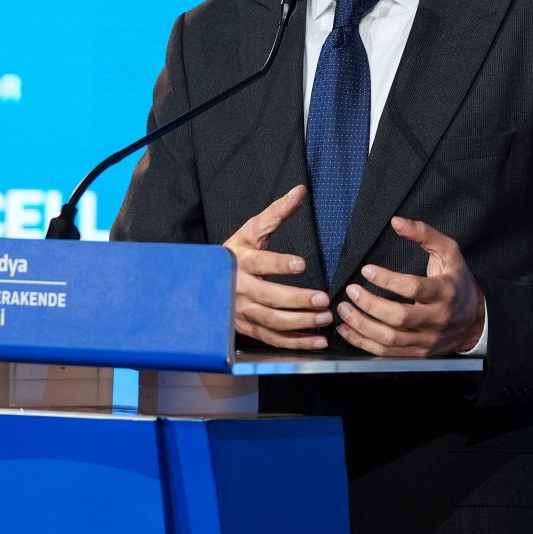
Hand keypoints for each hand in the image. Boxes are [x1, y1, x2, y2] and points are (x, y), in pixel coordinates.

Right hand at [222, 185, 331, 349]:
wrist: (207, 280)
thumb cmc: (236, 252)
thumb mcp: (252, 230)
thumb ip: (278, 212)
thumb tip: (300, 191)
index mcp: (240, 261)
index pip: (260, 263)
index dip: (279, 264)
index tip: (301, 263)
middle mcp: (239, 288)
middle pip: (269, 298)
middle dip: (298, 300)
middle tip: (323, 299)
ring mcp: (243, 312)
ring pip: (272, 321)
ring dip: (300, 323)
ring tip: (325, 317)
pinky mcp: (248, 329)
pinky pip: (273, 339)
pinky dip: (296, 342)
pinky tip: (317, 340)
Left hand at [336, 216, 484, 356]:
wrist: (475, 320)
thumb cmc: (458, 282)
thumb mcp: (449, 252)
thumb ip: (424, 234)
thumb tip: (397, 222)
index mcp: (445, 292)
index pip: (414, 288)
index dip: (387, 280)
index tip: (367, 270)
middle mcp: (437, 319)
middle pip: (399, 317)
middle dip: (370, 305)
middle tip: (351, 291)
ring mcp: (427, 340)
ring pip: (390, 339)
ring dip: (362, 326)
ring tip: (343, 310)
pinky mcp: (418, 354)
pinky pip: (387, 354)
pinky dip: (363, 344)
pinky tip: (348, 330)